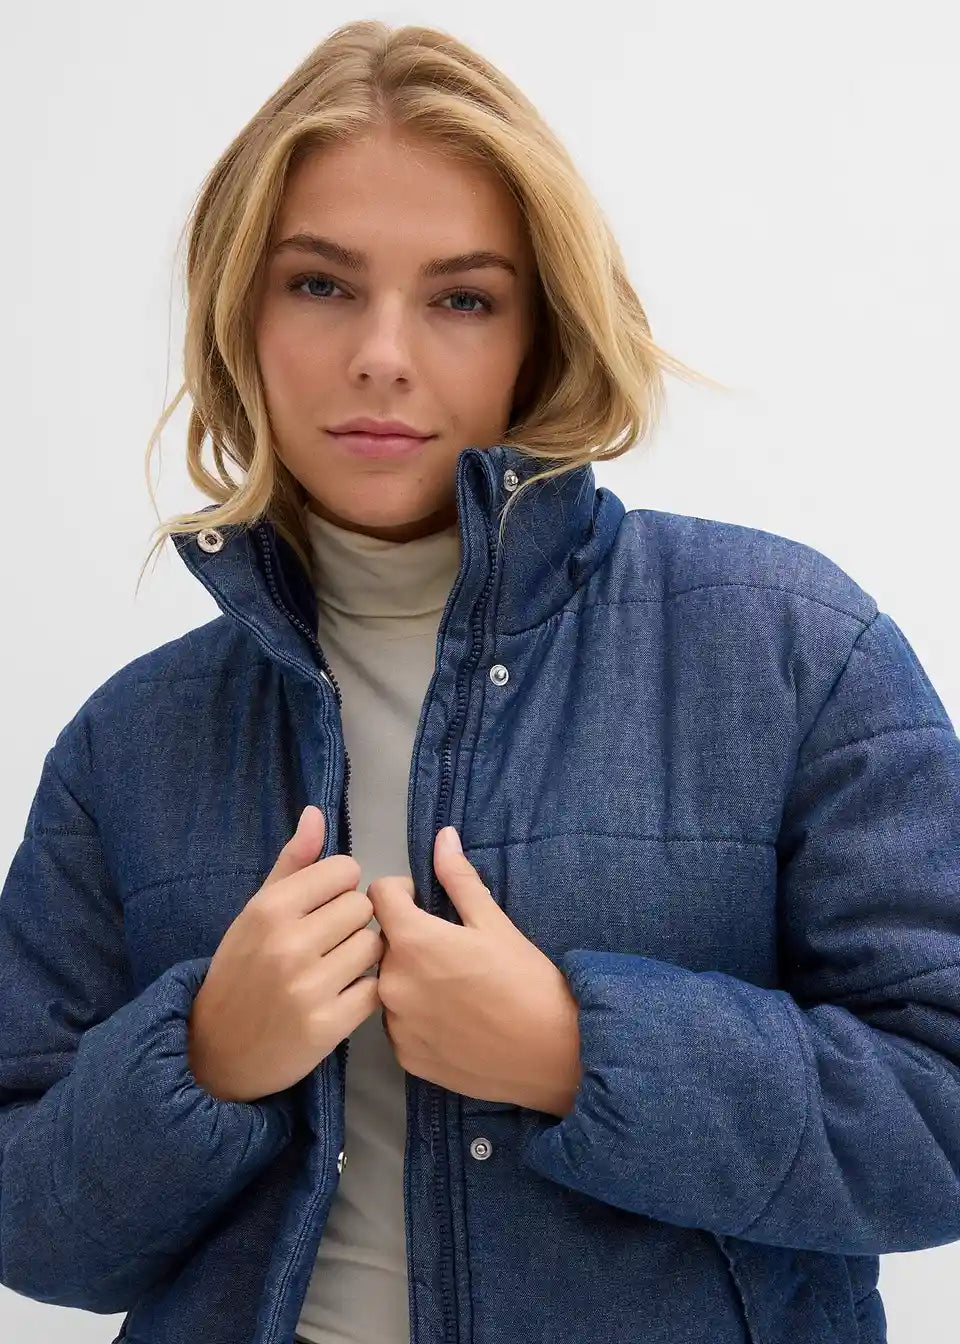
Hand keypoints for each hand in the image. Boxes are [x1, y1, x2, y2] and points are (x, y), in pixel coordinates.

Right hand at [187, 806, 384, 1101]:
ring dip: (362, 956)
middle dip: (351, 922)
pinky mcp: (327, 1027)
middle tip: (329, 941)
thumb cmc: (241, 970)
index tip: (323, 906)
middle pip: (362, 907)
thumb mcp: (256, 912)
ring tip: (335, 967)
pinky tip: (341, 995)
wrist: (216, 1050)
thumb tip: (317, 813)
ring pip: (373, 946)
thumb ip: (292, 863)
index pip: (344, 870)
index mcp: (270, 909)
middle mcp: (288, 944)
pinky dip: (364, 992)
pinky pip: (375, 989)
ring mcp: (308, 987)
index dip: (340, 887)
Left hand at [367, 826, 581, 1116]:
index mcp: (411, 941)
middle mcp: (391, 983)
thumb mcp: (494, 923)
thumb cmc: (527, 980)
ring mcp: (395, 1025)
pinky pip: (399, 1023)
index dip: (402, 891)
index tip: (426, 901)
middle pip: (383, 942)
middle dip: (409, 937)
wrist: (552, 1054)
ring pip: (390, 984)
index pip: (378, 895)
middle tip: (452, 949)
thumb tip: (443, 836)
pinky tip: (453, 1020)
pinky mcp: (406, 1057)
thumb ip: (459, 878)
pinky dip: (417, 1016)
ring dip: (410, 977)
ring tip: (454, 988)